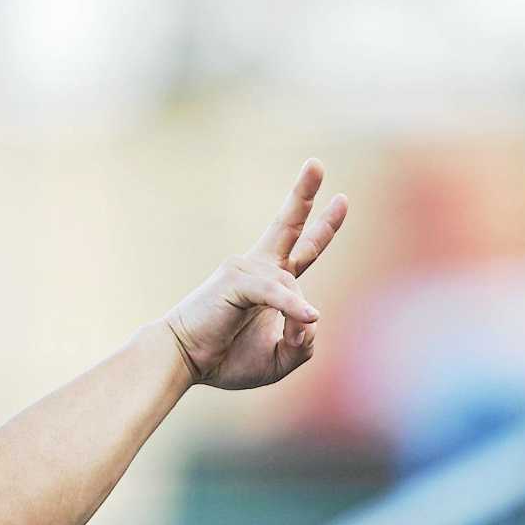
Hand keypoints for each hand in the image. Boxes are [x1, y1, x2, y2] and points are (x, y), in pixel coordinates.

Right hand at [165, 160, 346, 390]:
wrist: (183, 360)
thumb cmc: (227, 358)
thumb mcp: (280, 359)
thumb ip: (304, 343)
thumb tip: (312, 318)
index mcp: (270, 281)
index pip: (302, 247)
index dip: (323, 226)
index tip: (341, 199)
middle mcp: (259, 267)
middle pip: (289, 224)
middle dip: (304, 193)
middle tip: (316, 164)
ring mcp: (246, 269)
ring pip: (293, 286)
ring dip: (297, 319)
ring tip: (286, 341)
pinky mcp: (237, 280)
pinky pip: (276, 293)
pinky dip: (292, 307)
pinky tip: (308, 316)